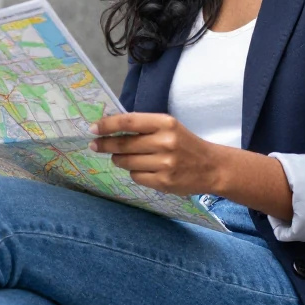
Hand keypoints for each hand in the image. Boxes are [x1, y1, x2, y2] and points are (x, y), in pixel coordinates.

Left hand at [89, 113, 221, 195]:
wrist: (212, 167)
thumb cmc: (185, 143)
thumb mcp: (169, 127)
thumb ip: (144, 127)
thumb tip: (109, 128)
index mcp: (166, 123)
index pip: (129, 122)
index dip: (108, 125)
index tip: (93, 128)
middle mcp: (165, 142)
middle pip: (123, 144)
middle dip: (105, 145)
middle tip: (94, 145)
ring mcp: (165, 164)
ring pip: (126, 162)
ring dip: (119, 159)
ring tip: (122, 157)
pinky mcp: (164, 182)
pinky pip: (136, 177)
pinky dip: (134, 172)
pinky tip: (142, 169)